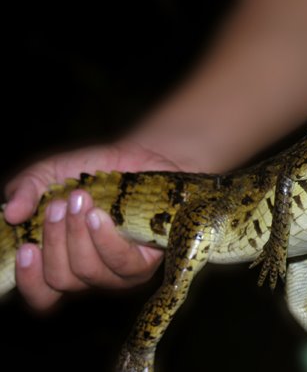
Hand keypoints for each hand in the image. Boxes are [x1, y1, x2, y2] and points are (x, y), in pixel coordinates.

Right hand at [4, 141, 180, 310]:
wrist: (139, 160)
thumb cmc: (93, 171)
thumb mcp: (52, 173)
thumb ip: (28, 189)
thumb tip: (9, 213)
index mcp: (63, 261)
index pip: (42, 294)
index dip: (29, 279)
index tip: (26, 248)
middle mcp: (90, 273)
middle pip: (62, 280)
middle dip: (54, 241)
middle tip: (57, 205)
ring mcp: (118, 273)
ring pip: (89, 272)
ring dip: (77, 236)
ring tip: (79, 200)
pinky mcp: (145, 263)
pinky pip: (122, 263)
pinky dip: (105, 239)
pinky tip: (98, 216)